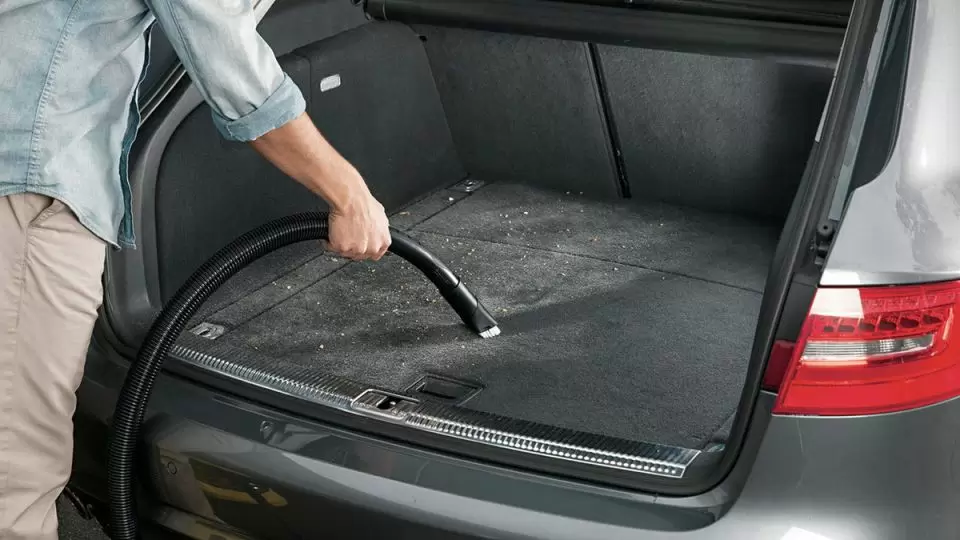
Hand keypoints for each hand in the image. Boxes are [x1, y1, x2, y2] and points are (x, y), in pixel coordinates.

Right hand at [246, 112, 390, 259]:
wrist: (349, 196)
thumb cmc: (362, 200)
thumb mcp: (379, 214)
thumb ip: (380, 226)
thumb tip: (379, 227)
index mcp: (383, 240)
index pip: (376, 253)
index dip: (365, 247)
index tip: (359, 243)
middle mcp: (372, 247)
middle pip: (359, 255)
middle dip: (352, 246)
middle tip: (346, 233)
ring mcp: (358, 249)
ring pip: (346, 253)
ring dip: (340, 243)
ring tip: (340, 228)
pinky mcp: (343, 247)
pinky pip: (333, 248)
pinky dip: (329, 240)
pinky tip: (332, 230)